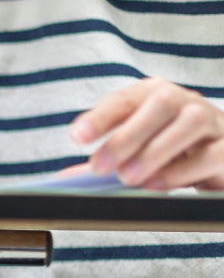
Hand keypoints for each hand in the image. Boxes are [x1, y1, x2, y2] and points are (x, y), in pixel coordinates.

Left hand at [69, 78, 223, 189]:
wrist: (220, 156)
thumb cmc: (173, 149)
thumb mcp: (138, 149)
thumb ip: (108, 159)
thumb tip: (68, 178)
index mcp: (153, 94)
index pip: (124, 99)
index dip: (100, 117)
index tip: (77, 137)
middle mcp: (184, 101)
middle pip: (158, 105)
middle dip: (125, 136)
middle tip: (100, 166)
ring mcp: (211, 120)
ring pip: (187, 125)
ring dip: (154, 152)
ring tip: (128, 177)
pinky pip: (210, 154)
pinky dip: (181, 170)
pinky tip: (157, 183)